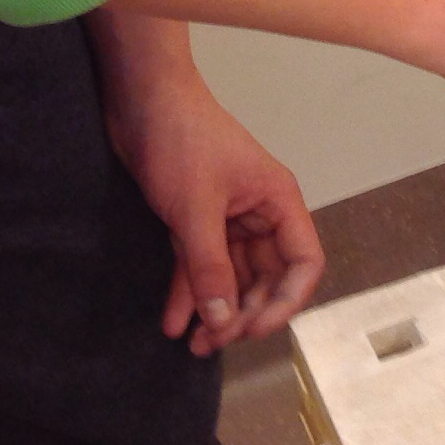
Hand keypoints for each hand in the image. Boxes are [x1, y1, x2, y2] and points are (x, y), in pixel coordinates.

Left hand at [86, 13, 324, 354]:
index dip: (285, 302)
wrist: (141, 99)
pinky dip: (189, 292)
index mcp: (279, 203)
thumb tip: (222, 320)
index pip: (304, 264)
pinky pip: (200, 264)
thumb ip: (209, 266)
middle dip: (243, 313)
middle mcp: (260, 214)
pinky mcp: (195, 218)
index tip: (251, 329)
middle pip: (267, 277)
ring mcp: (228, 218)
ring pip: (232, 276)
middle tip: (210, 344)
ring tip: (191, 346)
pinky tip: (172, 322)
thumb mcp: (195, 209)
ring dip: (215, 310)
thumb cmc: (183, 140)